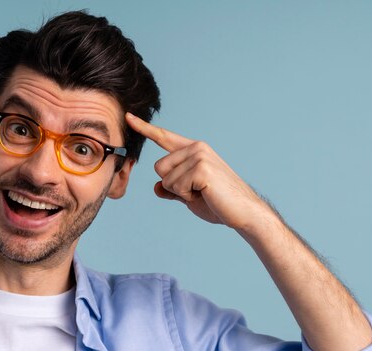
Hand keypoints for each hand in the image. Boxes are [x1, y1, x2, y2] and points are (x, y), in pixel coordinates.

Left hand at [126, 113, 272, 231]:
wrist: (243, 213)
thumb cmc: (218, 204)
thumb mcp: (189, 195)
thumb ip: (173, 189)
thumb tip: (157, 187)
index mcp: (193, 150)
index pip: (164, 137)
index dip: (144, 128)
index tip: (128, 117)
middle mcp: (196, 147)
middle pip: (159, 167)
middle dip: (172, 186)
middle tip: (197, 191)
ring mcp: (200, 156)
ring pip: (166, 178)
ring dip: (180, 193)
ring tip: (203, 193)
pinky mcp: (202, 168)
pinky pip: (175, 186)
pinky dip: (186, 196)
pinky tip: (205, 194)